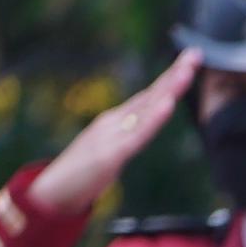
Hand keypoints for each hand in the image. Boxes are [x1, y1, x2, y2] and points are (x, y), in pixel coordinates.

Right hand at [30, 53, 200, 221]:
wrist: (49, 194)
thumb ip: (127, 139)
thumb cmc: (80, 176)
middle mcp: (115, 123)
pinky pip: (136, 137)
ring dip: (168, 89)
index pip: (149, 96)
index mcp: (117, 122)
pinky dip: (152, 120)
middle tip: (196, 52)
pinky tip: (167, 105)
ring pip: (145, 110)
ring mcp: (111, 136)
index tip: (191, 58)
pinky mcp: (108, 156)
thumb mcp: (110, 153)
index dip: (170, 78)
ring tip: (187, 71)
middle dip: (175, 74)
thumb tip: (144, 128)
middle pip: (150, 96)